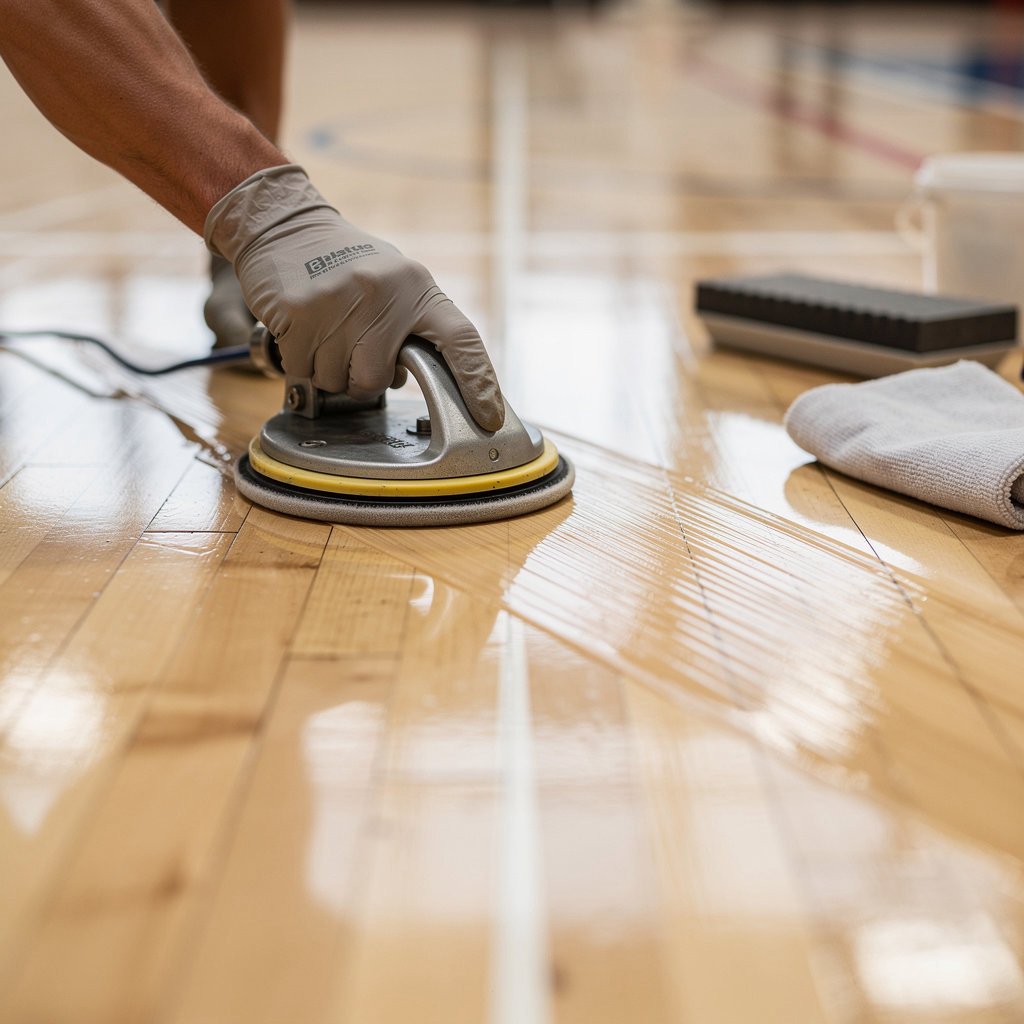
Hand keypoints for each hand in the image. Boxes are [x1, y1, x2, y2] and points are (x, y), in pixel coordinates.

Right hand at [204, 165, 503, 430]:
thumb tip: (425, 380)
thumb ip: (413, 328)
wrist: (284, 223)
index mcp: (417, 287)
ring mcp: (338, 302)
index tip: (489, 417)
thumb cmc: (347, 262)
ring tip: (327, 330)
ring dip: (329, 369)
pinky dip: (301, 361)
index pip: (461, 340)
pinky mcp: (297, 311)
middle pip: (377, 378)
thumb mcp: (396, 283)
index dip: (479, 382)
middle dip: (364, 377)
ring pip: (337, 381)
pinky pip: (303, 370)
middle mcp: (382, 293)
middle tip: (353, 346)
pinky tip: (304, 329)